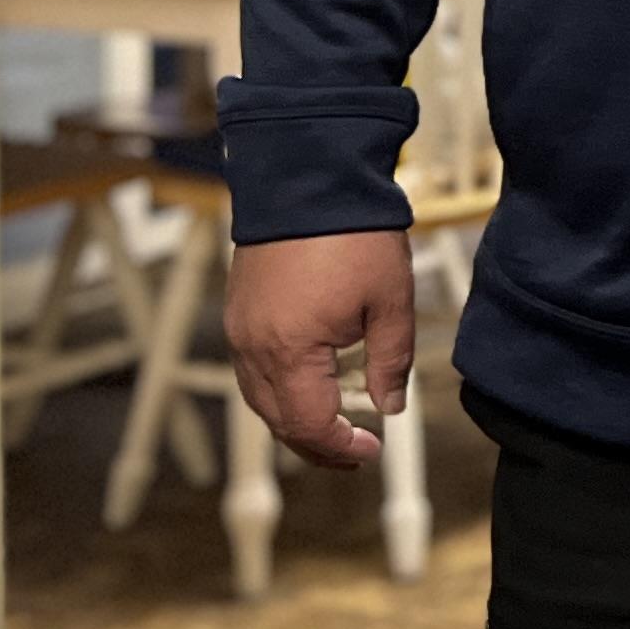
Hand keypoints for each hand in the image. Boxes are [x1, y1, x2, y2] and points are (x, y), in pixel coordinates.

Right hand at [226, 227, 414, 468]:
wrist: (310, 177)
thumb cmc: (354, 235)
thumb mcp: (390, 302)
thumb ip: (391, 361)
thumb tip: (389, 406)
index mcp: (290, 351)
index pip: (309, 425)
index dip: (340, 448)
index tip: (370, 451)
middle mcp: (254, 347)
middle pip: (278, 420)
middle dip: (316, 443)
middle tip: (354, 450)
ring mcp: (240, 329)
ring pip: (260, 397)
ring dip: (294, 418)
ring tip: (333, 424)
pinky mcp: (238, 311)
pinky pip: (252, 368)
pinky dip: (279, 388)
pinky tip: (309, 383)